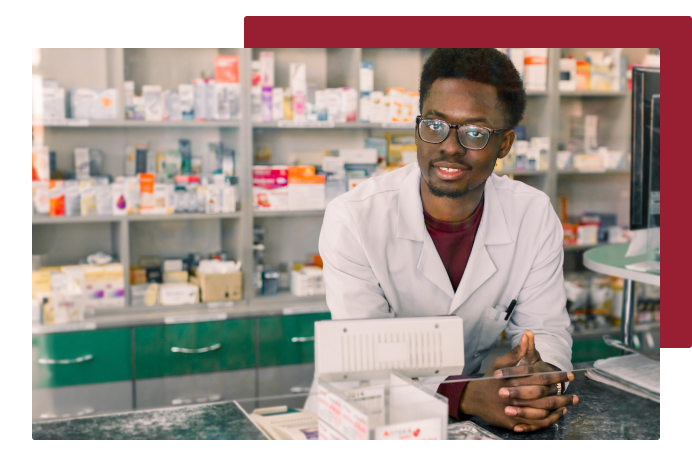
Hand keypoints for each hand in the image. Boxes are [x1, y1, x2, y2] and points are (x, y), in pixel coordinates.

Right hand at [459, 331, 578, 432]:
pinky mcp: (512, 422)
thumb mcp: (500, 363)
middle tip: (575, 396)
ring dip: (557, 409)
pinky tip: (556, 415)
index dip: (557, 376)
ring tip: (569, 405)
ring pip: (541, 412)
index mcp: (513, 379)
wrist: (473, 398)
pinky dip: (548, 420)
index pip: (540, 378)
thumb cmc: (489, 379)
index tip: (570, 375)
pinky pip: (534, 423)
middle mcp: (514, 395)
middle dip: (562, 396)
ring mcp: (513, 409)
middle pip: (544, 397)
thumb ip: (516, 352)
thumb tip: (528, 334)